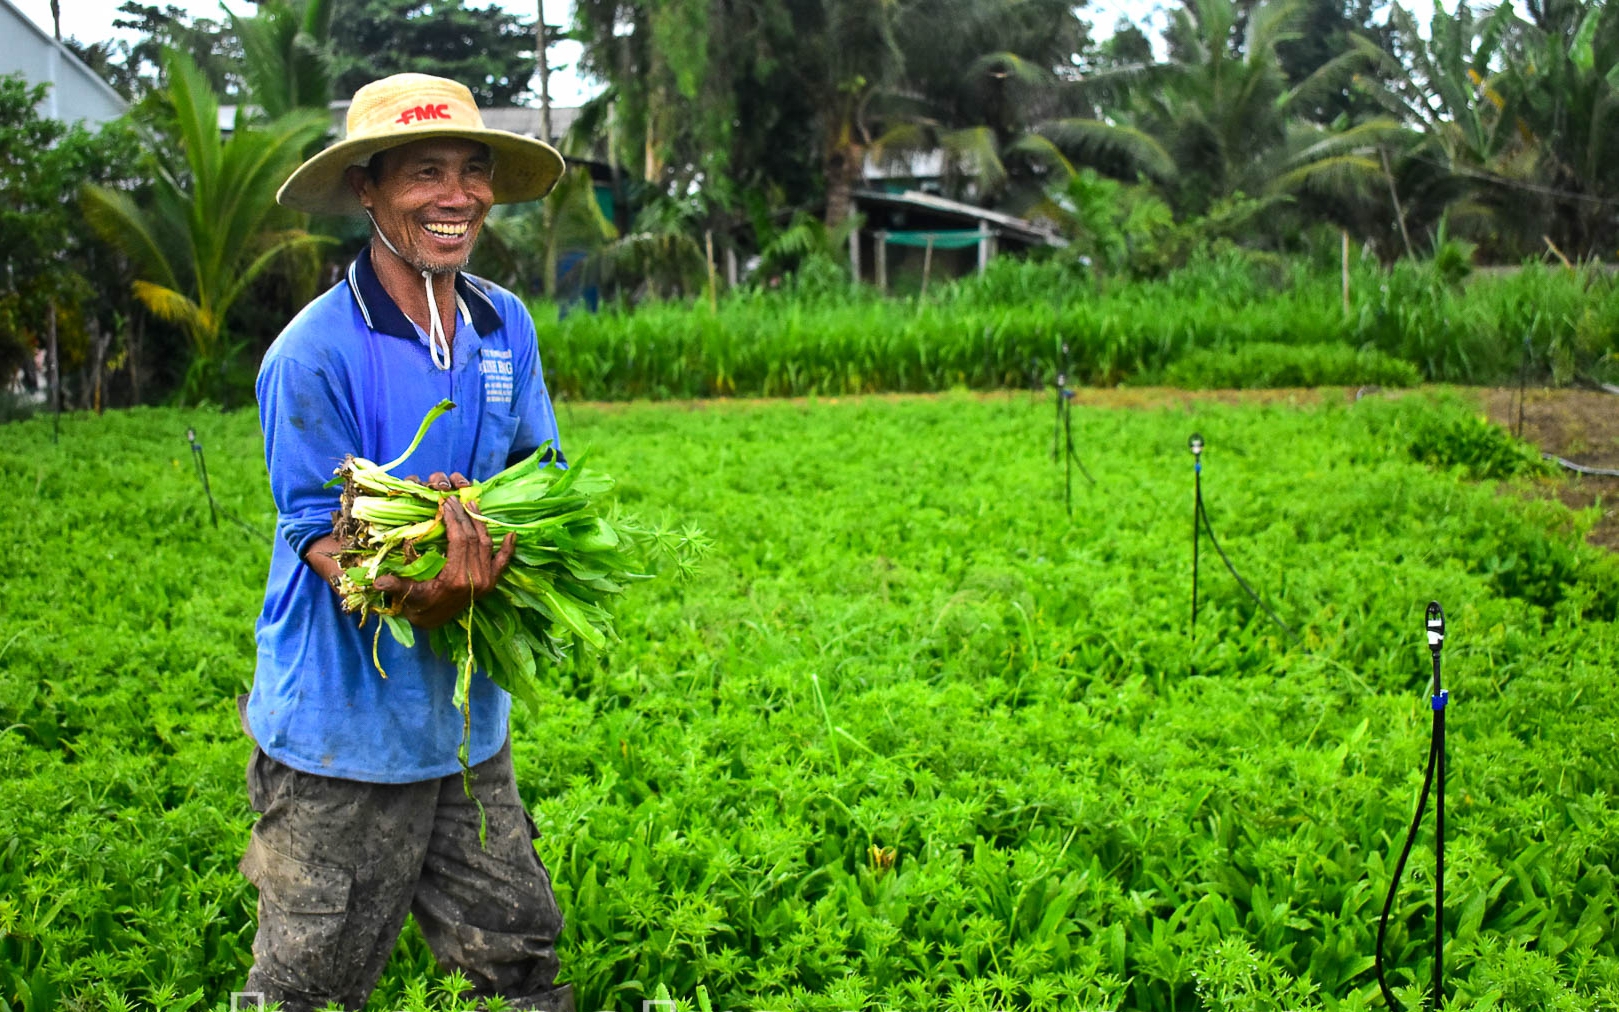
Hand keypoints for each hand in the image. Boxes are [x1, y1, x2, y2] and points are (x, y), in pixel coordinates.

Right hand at [374, 472, 515, 628]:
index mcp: (456, 579)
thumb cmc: (418, 604)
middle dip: (464, 516)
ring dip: (481, 523)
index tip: (446, 503)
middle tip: (455, 499)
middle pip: (473, 539)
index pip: (460, 541)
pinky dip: (508, 549)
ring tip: (472, 504)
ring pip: (487, 545)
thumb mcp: (407, 595)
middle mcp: (476, 579)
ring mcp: (486, 581)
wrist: (433, 622)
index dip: (454, 520)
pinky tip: (511, 534)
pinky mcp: (492, 583)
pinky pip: (503, 563)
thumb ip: (395, 586)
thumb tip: (377, 582)